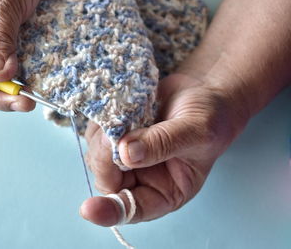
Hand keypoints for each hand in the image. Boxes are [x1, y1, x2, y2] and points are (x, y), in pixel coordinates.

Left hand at [80, 73, 249, 225]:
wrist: (203, 91)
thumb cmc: (211, 117)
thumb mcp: (195, 131)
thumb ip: (162, 143)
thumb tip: (125, 152)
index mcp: (166, 190)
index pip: (133, 209)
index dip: (110, 210)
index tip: (90, 208)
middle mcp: (142, 177)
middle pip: (107, 180)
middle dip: (105, 159)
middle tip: (115, 132)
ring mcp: (126, 156)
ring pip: (97, 156)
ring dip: (102, 136)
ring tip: (128, 114)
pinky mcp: (116, 135)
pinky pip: (96, 133)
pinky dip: (102, 121)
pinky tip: (122, 108)